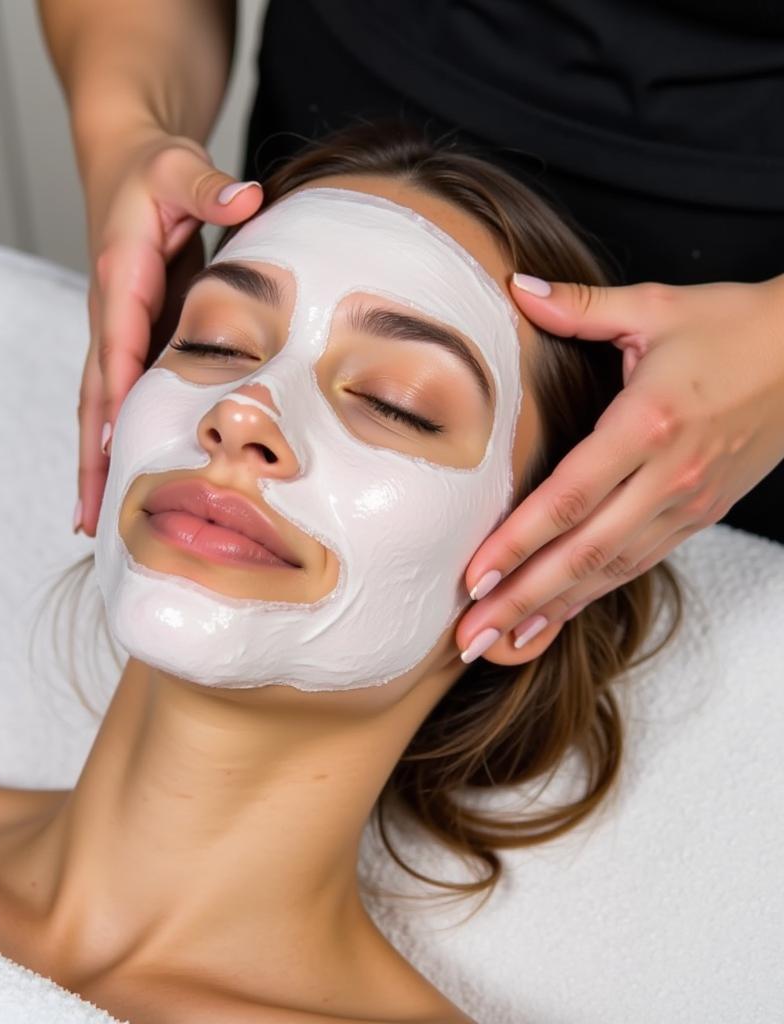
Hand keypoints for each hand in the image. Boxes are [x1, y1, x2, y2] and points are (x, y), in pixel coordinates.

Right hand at [75, 124, 262, 536]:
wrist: (124, 167)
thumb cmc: (152, 170)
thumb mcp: (179, 166)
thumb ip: (209, 185)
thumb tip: (247, 195)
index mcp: (121, 279)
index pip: (118, 346)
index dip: (119, 397)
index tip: (119, 449)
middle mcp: (109, 316)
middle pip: (94, 397)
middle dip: (91, 459)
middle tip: (91, 519)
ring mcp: (115, 334)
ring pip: (99, 409)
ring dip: (94, 466)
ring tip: (93, 525)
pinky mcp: (129, 343)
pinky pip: (116, 400)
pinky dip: (111, 444)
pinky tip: (115, 483)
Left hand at [455, 271, 783, 662]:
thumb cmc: (732, 328)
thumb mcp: (655, 307)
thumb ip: (580, 306)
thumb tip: (516, 287)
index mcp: (647, 425)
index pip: (570, 497)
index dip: (518, 543)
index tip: (473, 578)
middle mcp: (666, 477)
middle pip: (583, 553)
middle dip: (522, 599)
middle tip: (469, 637)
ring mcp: (686, 504)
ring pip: (609, 570)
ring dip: (552, 610)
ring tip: (500, 643)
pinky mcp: (698, 516)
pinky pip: (636, 565)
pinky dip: (591, 595)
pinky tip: (554, 615)